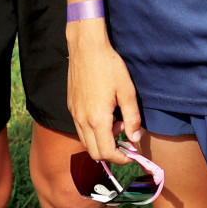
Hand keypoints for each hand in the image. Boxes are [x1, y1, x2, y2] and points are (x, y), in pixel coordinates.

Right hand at [66, 23, 140, 163]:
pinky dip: (93, 132)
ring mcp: (74, 115)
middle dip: (111, 153)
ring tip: (116, 123)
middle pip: (94, 152)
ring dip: (102, 142)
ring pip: (86, 142)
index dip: (121, 158)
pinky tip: (105, 115)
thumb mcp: (127, 91)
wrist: (86, 48)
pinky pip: (81, 130)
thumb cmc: (109, 66)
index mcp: (97, 119)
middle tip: (125, 137)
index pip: (107, 152)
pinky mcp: (71, 107)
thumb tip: (135, 138)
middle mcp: (82, 121)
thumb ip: (132, 117)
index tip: (131, 155)